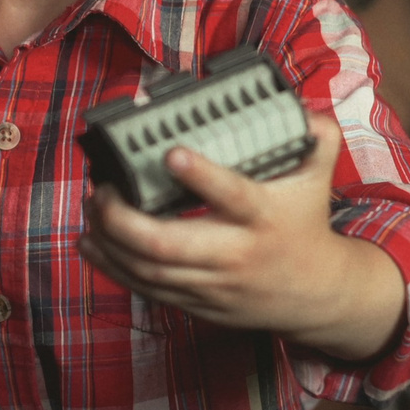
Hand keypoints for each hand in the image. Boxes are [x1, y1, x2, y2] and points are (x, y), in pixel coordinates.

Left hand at [78, 110, 403, 359]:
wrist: (316, 294)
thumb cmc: (306, 225)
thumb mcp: (318, 178)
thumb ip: (316, 137)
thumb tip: (303, 107)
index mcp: (263, 216)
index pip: (232, 196)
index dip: (201, 176)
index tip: (171, 154)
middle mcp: (234, 253)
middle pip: (168, 244)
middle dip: (122, 218)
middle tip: (102, 189)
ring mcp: (212, 283)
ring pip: (148, 269)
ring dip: (109, 240)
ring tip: (91, 207)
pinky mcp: (197, 302)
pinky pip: (146, 289)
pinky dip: (112, 267)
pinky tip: (91, 242)